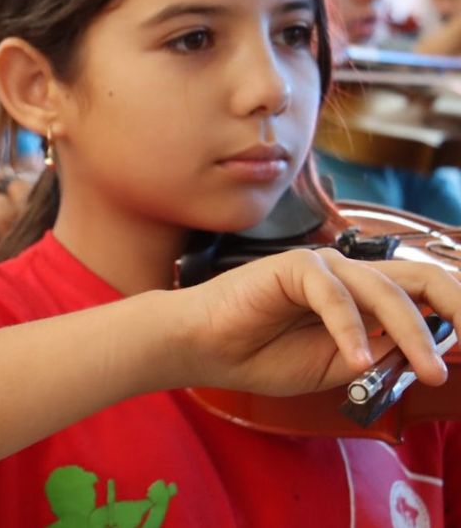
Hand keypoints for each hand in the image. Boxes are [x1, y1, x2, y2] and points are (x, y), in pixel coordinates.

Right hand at [177, 248, 460, 396]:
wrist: (204, 348)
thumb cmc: (260, 356)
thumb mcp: (335, 368)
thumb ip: (378, 355)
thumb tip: (424, 349)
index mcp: (362, 300)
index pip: (425, 296)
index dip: (457, 315)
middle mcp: (350, 277)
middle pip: (421, 280)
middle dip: (459, 307)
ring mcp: (323, 268)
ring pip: (385, 292)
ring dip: (414, 334)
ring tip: (427, 372)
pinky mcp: (294, 267)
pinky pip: (335, 294)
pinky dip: (351, 329)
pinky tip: (356, 360)